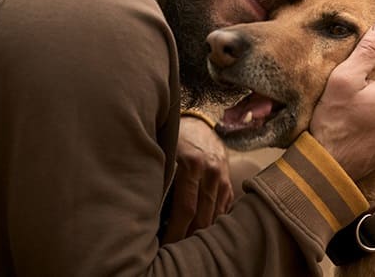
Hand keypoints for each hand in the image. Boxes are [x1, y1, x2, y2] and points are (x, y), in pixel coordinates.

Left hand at [162, 116, 233, 243]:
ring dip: (200, 234)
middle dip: (187, 238)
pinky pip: (223, 210)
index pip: (186, 209)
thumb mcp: (163, 152)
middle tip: (173, 252)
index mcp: (193, 164)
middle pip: (202, 217)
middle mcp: (212, 172)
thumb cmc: (173, 138)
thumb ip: (159, 178)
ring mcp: (223, 178)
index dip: (175, 232)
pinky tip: (200, 233)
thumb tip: (144, 213)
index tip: (163, 247)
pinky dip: (212, 223)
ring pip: (214, 216)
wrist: (198, 122)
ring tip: (186, 247)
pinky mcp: (229, 182)